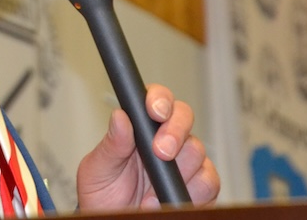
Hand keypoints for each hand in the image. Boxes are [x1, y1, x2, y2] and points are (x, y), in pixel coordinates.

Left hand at [75, 84, 219, 210]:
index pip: (157, 100)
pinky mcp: (198, 187)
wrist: (114, 219)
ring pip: (197, 150)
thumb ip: (111, 144)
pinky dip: (190, 192)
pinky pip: (209, 181)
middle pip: (184, 117)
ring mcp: (184, 163)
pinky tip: (165, 200)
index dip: (159, 99)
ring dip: (178, 170)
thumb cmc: (104, 193)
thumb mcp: (98, 168)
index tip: (154, 111)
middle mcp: (166, 139)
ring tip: (151, 191)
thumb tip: (120, 116)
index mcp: (141, 128)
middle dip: (174, 132)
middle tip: (160, 151)